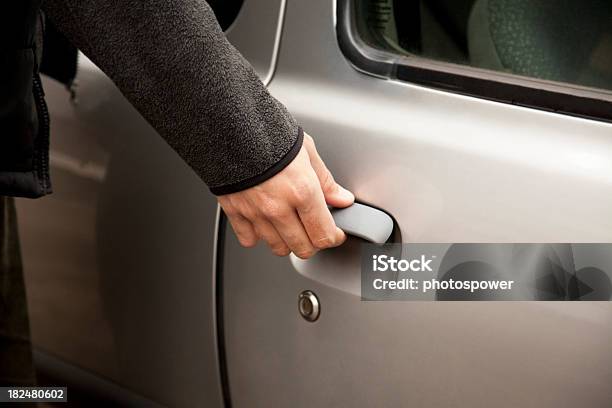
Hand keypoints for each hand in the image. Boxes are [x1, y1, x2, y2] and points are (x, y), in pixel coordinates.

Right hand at [217, 133, 354, 258]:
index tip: (335, 232)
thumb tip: (341, 198)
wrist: (229, 125)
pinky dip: (258, 235)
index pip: (324, 234)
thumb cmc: (268, 132)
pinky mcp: (235, 213)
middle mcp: (278, 207)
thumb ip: (325, 180)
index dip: (334, 237)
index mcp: (302, 191)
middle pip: (303, 248)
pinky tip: (264, 222)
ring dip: (287, 240)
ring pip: (278, 248)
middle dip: (313, 242)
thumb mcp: (306, 150)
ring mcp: (255, 213)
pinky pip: (250, 240)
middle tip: (314, 229)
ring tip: (290, 224)